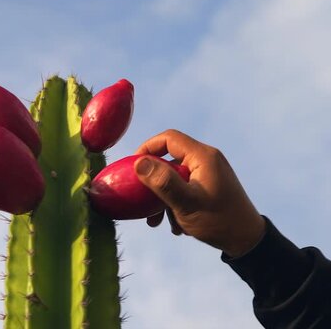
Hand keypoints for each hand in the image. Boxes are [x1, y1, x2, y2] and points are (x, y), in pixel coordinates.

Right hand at [133, 129, 265, 256]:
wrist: (247, 241)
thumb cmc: (218, 221)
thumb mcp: (186, 203)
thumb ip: (163, 181)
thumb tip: (139, 163)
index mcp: (203, 157)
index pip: (168, 138)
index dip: (147, 149)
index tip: (133, 168)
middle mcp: (206, 159)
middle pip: (169, 159)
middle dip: (154, 182)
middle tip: (143, 202)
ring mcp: (208, 173)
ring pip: (174, 177)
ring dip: (163, 197)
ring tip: (159, 221)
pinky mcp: (209, 185)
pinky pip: (184, 186)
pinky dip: (175, 202)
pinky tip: (175, 224)